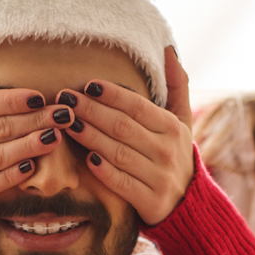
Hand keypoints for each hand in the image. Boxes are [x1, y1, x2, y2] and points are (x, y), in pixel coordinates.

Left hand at [61, 47, 193, 225]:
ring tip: (68, 123)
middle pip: (123, 127)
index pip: (138, 107)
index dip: (112, 94)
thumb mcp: (182, 120)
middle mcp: (168, 151)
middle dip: (92, 111)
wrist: (188, 204)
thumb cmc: (175, 153)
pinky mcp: (150, 202)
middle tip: (66, 100)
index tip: (88, 85)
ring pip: (119, 153)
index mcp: (173, 128)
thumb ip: (176, 85)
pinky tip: (85, 158)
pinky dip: (104, 170)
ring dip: (91, 137)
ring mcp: (159, 177)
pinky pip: (122, 183)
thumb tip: (167, 49)